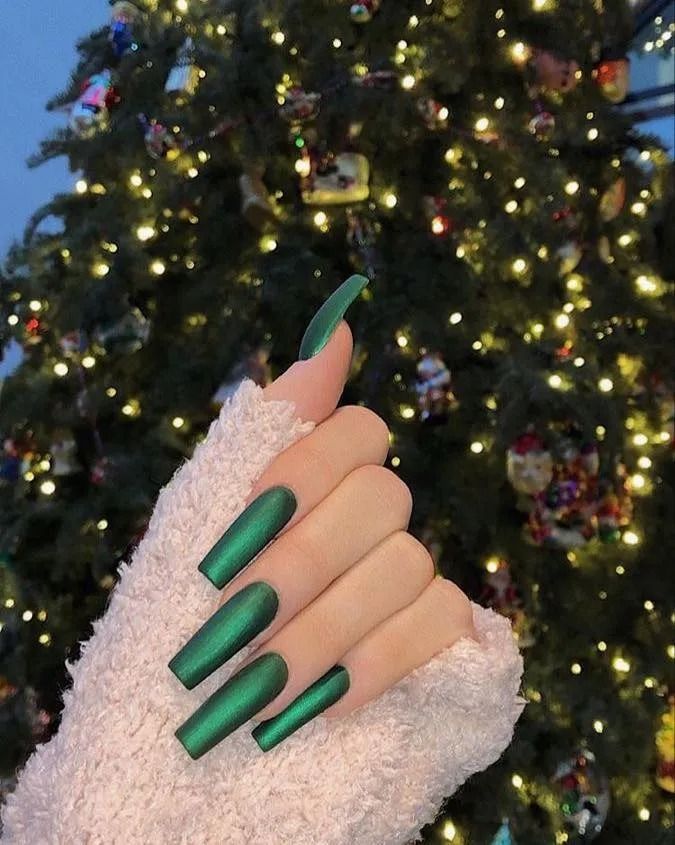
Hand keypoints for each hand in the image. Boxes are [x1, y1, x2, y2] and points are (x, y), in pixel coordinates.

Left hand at [170, 277, 475, 756]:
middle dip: (301, 565)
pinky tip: (317, 704)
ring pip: (405, 565)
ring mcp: (413, 566)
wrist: (182, 714)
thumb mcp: (209, 507)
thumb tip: (337, 325)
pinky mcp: (442, 627)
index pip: (358, 430)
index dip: (300, 477)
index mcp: (322, 473)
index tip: (227, 545)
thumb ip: (277, 420)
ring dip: (321, 631)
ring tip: (255, 689)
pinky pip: (437, 625)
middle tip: (234, 626)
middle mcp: (376, 510)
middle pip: (382, 497)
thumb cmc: (187, 603)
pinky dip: (371, 666)